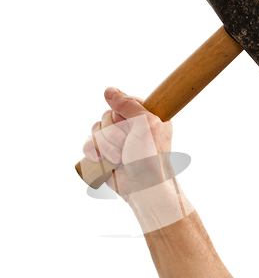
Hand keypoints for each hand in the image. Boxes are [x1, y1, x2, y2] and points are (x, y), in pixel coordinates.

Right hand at [82, 87, 173, 202]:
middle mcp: (131, 127)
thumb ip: (128, 104)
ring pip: (96, 129)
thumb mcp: (146, 123)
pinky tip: (100, 160)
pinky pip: (89, 143)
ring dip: (106, 145)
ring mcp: (117, 141)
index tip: (131, 125)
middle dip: (114, 133)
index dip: (122, 113)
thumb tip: (108, 90)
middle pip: (107, 115)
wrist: (143, 187)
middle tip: (127, 146)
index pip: (123, 102)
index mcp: (146, 117)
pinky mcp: (105, 154)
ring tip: (119, 158)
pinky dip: (92, 151)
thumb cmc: (151, 157)